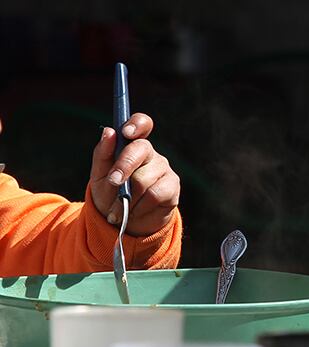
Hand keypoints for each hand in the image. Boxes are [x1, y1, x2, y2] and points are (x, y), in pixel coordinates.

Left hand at [88, 113, 180, 236]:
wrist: (123, 222)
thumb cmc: (110, 195)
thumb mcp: (99, 176)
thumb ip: (103, 154)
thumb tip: (109, 131)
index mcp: (132, 146)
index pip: (142, 124)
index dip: (137, 124)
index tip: (126, 133)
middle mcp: (151, 154)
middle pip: (141, 149)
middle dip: (123, 166)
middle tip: (113, 182)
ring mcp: (164, 169)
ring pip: (143, 177)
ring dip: (126, 197)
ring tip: (117, 209)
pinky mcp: (172, 187)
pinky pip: (154, 194)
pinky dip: (138, 206)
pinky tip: (134, 211)